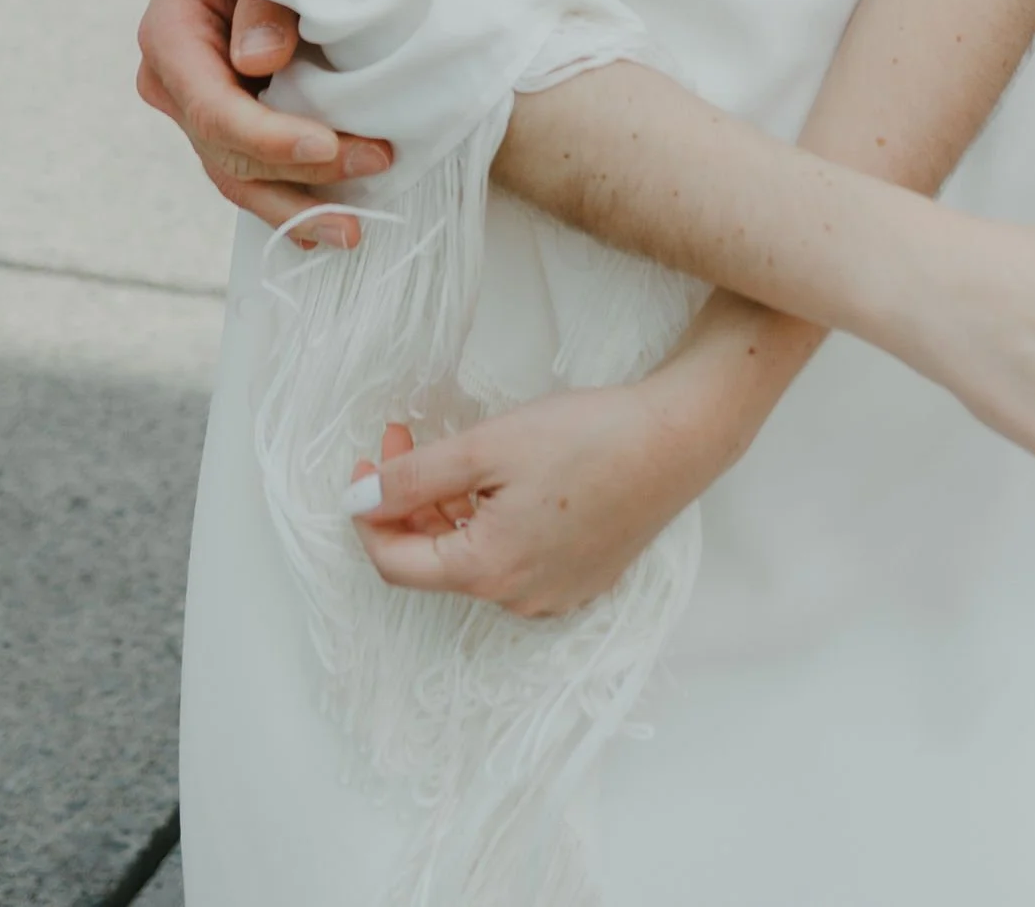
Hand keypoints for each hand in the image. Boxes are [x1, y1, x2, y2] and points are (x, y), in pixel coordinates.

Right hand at [136, 0, 390, 250]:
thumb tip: (260, 62)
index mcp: (170, 35)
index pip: (211, 108)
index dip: (268, 138)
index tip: (328, 146)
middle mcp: (174, 81)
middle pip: (228, 153)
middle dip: (302, 173)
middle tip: (377, 164)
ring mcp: (197, 105)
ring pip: (237, 174)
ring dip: (297, 204)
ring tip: (353, 230)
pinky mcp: (228, 114)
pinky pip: (252, 165)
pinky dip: (293, 192)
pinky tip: (334, 217)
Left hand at [348, 381, 718, 618]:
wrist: (677, 440)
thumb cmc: (587, 438)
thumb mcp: (488, 446)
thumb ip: (415, 478)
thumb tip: (357, 502)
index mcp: (487, 572)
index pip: (395, 563)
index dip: (370, 512)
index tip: (369, 460)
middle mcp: (517, 598)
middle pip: (435, 560)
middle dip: (409, 501)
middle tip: (407, 437)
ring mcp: (553, 592)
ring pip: (475, 557)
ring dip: (449, 508)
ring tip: (455, 451)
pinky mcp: (581, 576)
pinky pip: (514, 557)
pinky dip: (491, 521)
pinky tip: (502, 476)